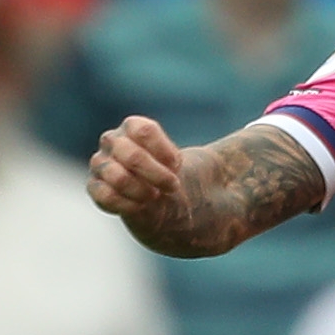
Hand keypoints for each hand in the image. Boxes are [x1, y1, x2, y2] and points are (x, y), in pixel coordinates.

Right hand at [88, 115, 196, 251]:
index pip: (143, 130)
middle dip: (153, 172)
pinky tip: (140, 206)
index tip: (179, 164)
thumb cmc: (179, 178)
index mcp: (132, 128)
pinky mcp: (96, 188)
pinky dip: (123, 202)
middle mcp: (113, 142)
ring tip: (154, 196)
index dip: (163, 150)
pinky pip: (101, 193)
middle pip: (127, 152)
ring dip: (139, 188)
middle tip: (172, 185)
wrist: (168, 204)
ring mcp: (101, 164)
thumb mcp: (187, 164)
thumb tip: (238, 148)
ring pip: (113, 173)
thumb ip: (189, 156)